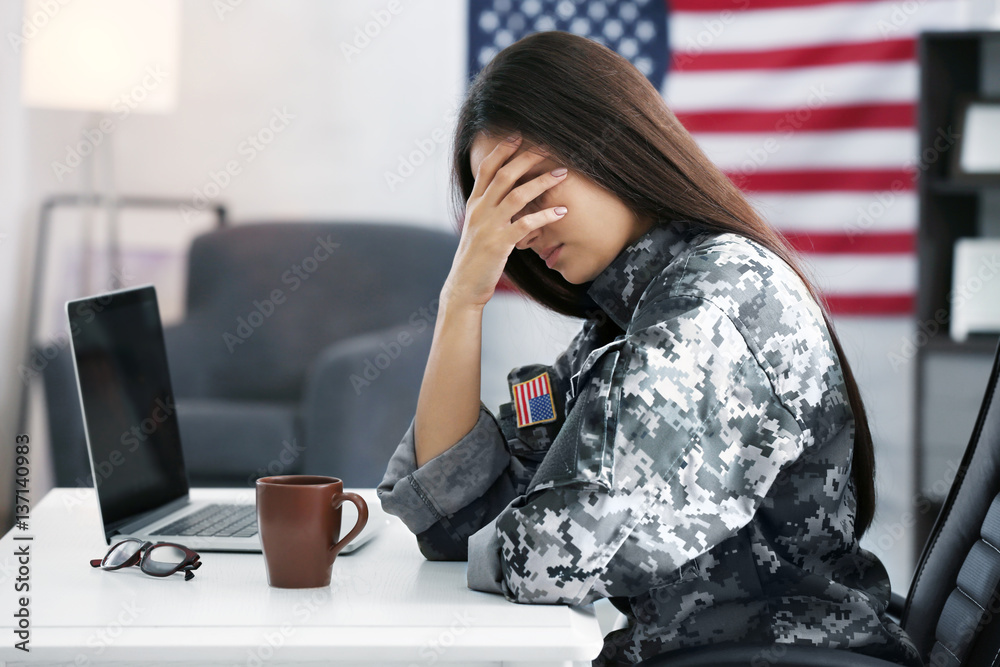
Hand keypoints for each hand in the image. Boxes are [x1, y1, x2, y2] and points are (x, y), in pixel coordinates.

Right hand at [441, 135, 567, 309]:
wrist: (464, 286)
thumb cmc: (476, 257)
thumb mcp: (477, 227)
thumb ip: (488, 209)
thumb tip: (505, 194)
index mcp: (475, 204)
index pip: (487, 168)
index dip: (502, 150)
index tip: (519, 135)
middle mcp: (480, 210)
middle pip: (504, 175)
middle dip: (527, 158)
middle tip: (548, 146)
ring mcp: (489, 226)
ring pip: (517, 195)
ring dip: (541, 182)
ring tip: (562, 173)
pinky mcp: (500, 244)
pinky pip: (526, 224)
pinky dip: (545, 215)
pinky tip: (562, 211)